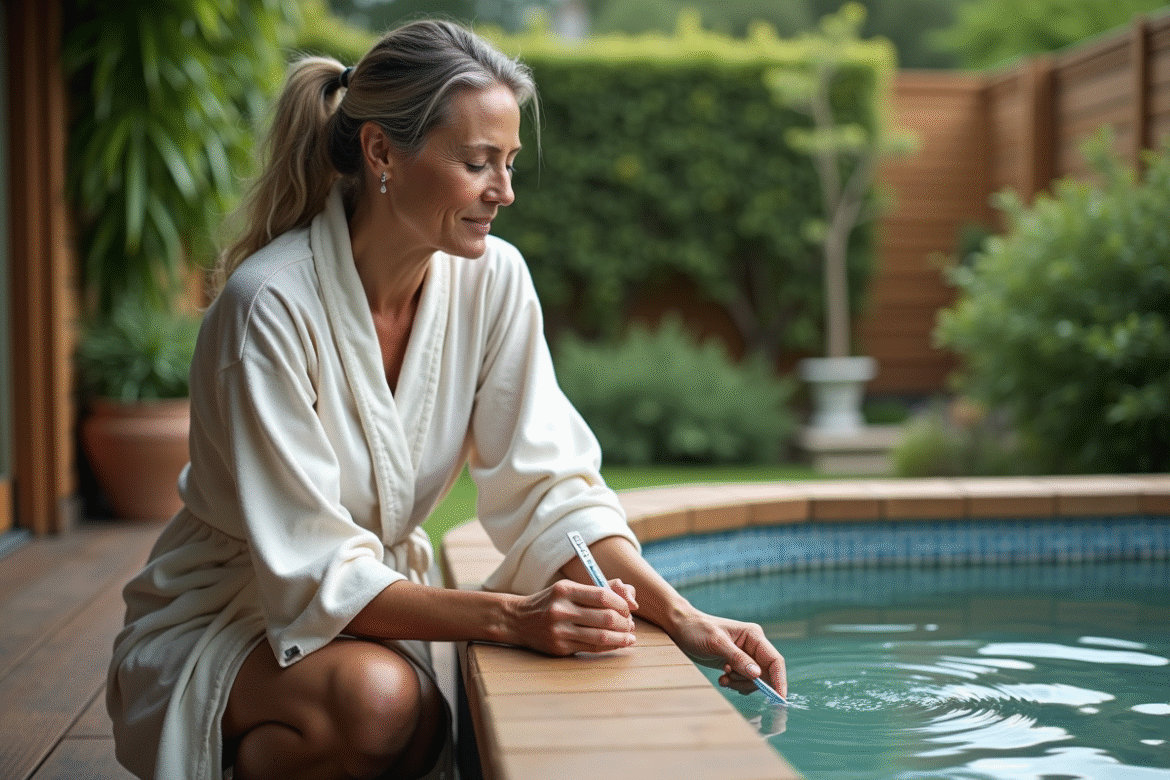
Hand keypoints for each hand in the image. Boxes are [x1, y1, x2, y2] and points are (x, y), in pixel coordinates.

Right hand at [508, 578, 638, 655]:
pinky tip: (618, 643)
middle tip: (631, 624)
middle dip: (625, 623)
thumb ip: (600, 589)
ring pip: (601, 636)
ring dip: (621, 638)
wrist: (519, 620)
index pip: (603, 596)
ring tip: (630, 637)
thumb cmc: (552, 602)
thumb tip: (631, 599)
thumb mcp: (570, 589)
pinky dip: (609, 646)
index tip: (629, 608)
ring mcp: (559, 631)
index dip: (622, 604)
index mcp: (565, 590)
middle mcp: (561, 610)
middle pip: (605, 618)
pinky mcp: (560, 647)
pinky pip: (592, 648)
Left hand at [670, 611, 785, 697]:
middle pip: (765, 673)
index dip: (779, 680)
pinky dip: (735, 684)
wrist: (680, 628)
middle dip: (750, 682)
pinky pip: (744, 680)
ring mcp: (745, 655)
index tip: (779, 698)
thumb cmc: (697, 630)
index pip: (774, 660)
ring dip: (739, 683)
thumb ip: (737, 659)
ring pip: (754, 679)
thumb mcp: (716, 643)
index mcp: (754, 636)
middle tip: (730, 680)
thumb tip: (757, 675)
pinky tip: (722, 678)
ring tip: (723, 678)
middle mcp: (753, 645)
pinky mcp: (736, 663)